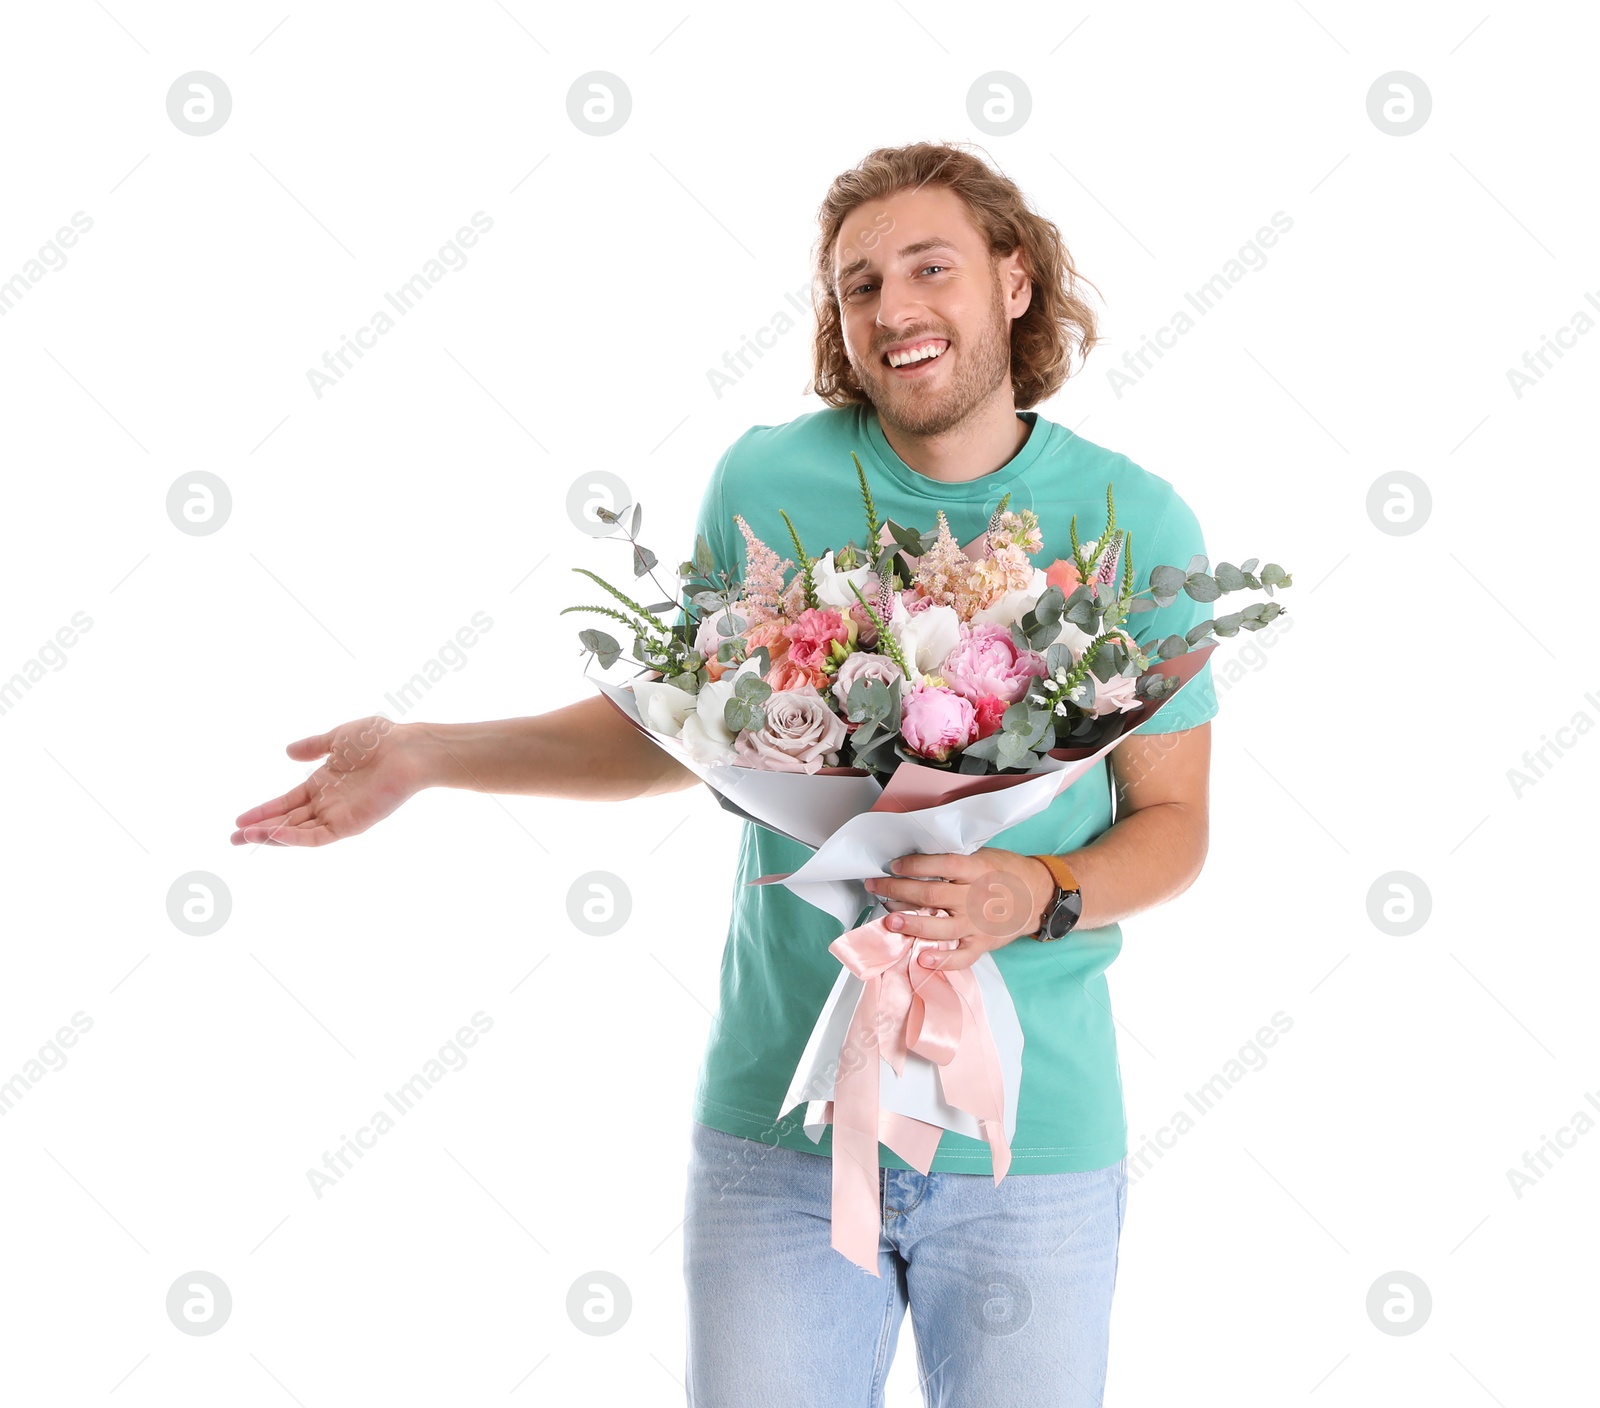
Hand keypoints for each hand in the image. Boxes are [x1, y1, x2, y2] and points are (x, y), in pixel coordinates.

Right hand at [231, 716, 427, 846]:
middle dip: (260, 830)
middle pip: (288, 821)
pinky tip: (274, 835)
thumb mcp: (337, 739)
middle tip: (232, 837)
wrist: (407, 749)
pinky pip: (318, 837)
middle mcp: (328, 803)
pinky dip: (295, 838)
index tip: (239, 819)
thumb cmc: (379, 739)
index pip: (287, 803)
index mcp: (323, 784)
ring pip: (298, 832)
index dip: (263, 811)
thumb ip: (313, 747)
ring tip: (245, 836)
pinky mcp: (350, 824)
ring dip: (272, 836)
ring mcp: (339, 815)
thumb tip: (287, 752)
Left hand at [862, 848, 1055, 970]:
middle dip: (898, 889)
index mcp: (977, 869)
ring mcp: (979, 923)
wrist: (1039, 897)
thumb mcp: (984, 856)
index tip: (893, 865)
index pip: (942, 864)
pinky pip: (961, 956)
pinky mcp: (982, 944)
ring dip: (912, 924)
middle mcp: (976, 897)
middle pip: (932, 894)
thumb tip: (916, 861)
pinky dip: (942, 960)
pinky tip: (922, 959)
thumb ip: (956, 861)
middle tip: (875, 886)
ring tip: (889, 920)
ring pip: (941, 926)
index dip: (915, 865)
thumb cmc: (1005, 872)